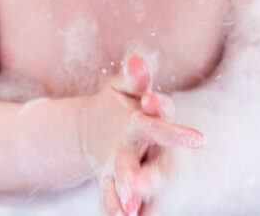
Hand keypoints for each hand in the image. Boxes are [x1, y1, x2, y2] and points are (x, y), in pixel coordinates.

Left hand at [77, 56, 204, 215]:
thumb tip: (138, 59)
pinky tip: (113, 215)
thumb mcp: (123, 89)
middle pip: (157, 168)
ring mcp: (139, 174)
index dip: (159, 108)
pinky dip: (115, 206)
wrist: (97, 132)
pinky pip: (117, 200)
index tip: (150, 99)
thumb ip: (133, 78)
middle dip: (149, 176)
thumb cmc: (119, 108)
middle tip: (138, 183)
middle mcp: (152, 154)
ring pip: (140, 189)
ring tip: (126, 208)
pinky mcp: (120, 189)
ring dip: (133, 196)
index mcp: (153, 123)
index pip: (162, 118)